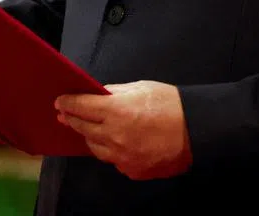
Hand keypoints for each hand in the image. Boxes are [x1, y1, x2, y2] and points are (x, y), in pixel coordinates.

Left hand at [55, 80, 191, 179]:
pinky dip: (110, 150)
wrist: (198, 131)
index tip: (59, 102)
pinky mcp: (132, 170)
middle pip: (83, 128)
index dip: (67, 103)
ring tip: (87, 128)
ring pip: (95, 147)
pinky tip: (112, 142)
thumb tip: (97, 95)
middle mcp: (114, 136)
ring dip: (89, 136)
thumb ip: (115, 92)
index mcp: (116, 111)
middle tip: (65, 114)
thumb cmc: (171, 104)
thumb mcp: (141, 87)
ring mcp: (122, 157)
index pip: (81, 107)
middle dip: (72, 119)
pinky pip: (113, 160)